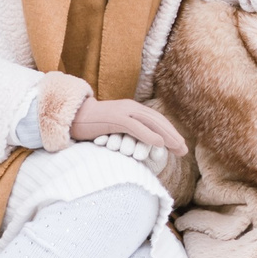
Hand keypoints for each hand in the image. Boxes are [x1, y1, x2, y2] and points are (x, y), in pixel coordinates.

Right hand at [71, 97, 187, 156]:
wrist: (72, 117)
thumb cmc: (92, 126)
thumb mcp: (114, 127)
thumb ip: (128, 131)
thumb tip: (140, 143)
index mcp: (132, 109)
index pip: (156, 120)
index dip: (170, 132)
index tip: (180, 146)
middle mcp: (131, 107)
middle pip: (158, 121)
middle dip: (173, 135)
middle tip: (184, 150)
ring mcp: (124, 111)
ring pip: (151, 123)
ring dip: (167, 136)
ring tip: (178, 148)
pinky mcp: (115, 118)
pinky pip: (136, 127)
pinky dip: (150, 135)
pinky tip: (160, 144)